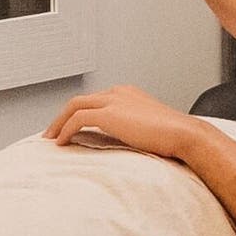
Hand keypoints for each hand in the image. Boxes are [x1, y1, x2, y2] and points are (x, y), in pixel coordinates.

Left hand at [44, 85, 201, 159]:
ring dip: (59, 123)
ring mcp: (113, 101)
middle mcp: (118, 92)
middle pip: (80, 100)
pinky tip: (61, 142)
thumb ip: (134, 129)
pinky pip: (78, 119)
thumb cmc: (174, 136)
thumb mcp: (150, 129)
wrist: (185, 134)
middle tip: (52, 133)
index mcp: (128, 94)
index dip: (79, 113)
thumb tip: (126, 143)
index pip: (95, 100)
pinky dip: (66, 129)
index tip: (70, 128)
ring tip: (51, 139)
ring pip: (74, 106)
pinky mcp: (109, 114)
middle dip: (63, 116)